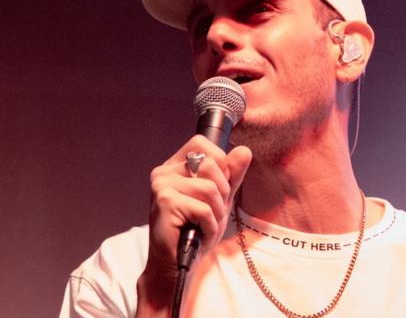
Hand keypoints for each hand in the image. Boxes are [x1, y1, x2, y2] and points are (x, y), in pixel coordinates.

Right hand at [136, 135, 251, 315]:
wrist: (177, 262)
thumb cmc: (195, 229)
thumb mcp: (220, 198)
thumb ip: (232, 174)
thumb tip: (244, 150)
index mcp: (175, 166)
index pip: (202, 143)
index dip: (219, 164)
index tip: (216, 188)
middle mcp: (164, 172)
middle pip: (211, 165)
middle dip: (221, 193)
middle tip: (209, 212)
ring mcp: (162, 186)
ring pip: (210, 188)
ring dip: (216, 213)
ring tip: (204, 224)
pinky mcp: (165, 203)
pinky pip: (204, 209)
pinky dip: (210, 226)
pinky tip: (200, 233)